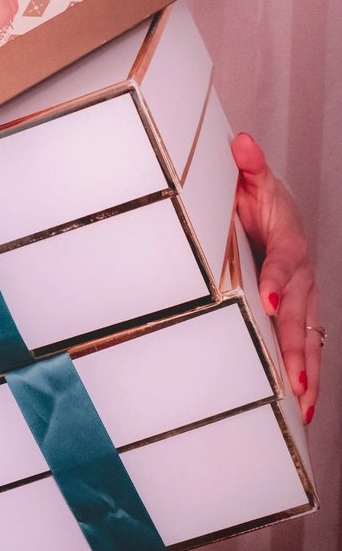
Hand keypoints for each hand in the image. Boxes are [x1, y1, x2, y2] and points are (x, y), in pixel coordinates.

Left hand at [231, 131, 320, 423]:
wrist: (278, 215)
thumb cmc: (260, 200)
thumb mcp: (254, 180)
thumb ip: (249, 166)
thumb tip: (241, 143)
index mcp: (289, 243)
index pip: (285, 263)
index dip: (278, 282)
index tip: (267, 300)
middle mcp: (303, 277)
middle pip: (301, 315)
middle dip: (296, 347)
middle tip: (292, 377)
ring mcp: (305, 300)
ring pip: (310, 339)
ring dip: (307, 371)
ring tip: (303, 403)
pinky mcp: (300, 316)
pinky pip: (307, 349)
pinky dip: (307, 376)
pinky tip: (302, 408)